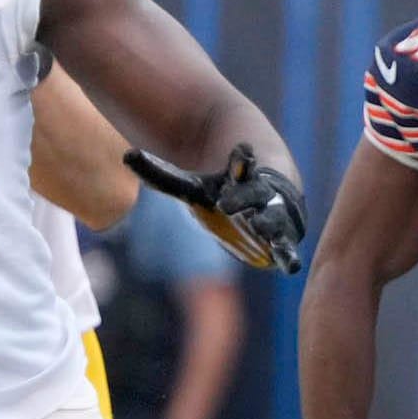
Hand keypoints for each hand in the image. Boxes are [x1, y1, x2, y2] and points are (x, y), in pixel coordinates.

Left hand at [124, 143, 307, 273]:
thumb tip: (127, 156)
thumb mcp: (191, 184)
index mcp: (242, 175)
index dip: (244, 159)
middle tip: (227, 205)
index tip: (242, 152)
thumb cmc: (223, 190)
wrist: (265, 194)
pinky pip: (286, 248)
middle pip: (257, 192)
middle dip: (246, 196)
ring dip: (269, 223)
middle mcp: (262, 193)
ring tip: (262, 228)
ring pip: (274, 218)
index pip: (244, 164)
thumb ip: (161, 174)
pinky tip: (290, 266)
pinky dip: (288, 255)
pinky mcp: (282, 238)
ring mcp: (274, 215)